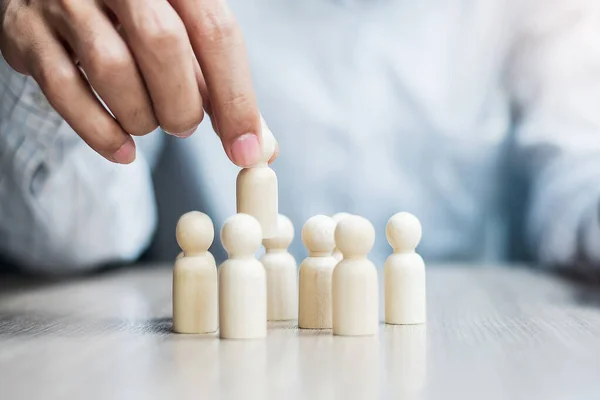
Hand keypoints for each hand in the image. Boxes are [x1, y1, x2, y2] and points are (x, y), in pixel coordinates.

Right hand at [0, 0, 263, 166]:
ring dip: (142, 117)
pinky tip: (122, 148)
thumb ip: (220, 86)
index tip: (245, 149)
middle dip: (182, 106)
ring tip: (150, 123)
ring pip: (111, 68)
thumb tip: (258, 145)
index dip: (236, 98)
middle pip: (163, 45)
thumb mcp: (186, 36)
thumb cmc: (137, 20)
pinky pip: (65, 90)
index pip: (216, 32)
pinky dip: (99, 132)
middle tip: (184, 126)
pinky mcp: (28, 32)